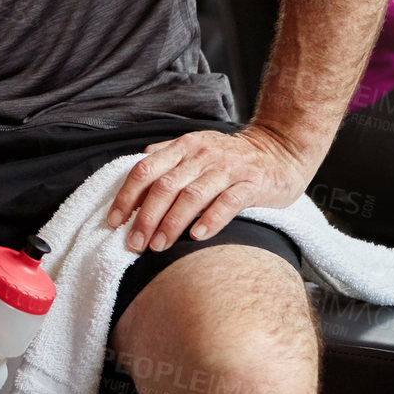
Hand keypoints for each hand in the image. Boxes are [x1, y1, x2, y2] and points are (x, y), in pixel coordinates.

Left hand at [104, 126, 309, 255]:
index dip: (127, 196)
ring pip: (192, 196)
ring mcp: (228, 170)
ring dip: (171, 223)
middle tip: (133, 244)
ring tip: (158, 246)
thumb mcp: (196, 148)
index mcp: (184, 147)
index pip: (145, 170)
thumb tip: (136, 166)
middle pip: (165, 186)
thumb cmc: (232, 157)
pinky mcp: (252, 184)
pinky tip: (197, 236)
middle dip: (145, 217)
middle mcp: (202, 156)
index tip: (113, 221)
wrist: (280, 150)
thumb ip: (166, 156)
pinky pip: (228, 202)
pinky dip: (211, 220)